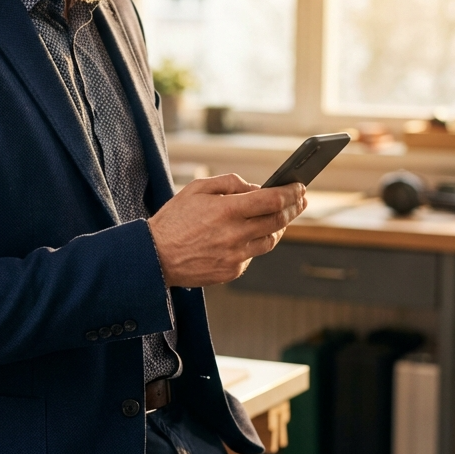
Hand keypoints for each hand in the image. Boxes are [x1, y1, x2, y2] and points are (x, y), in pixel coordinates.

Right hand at [148, 173, 305, 287]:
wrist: (154, 256)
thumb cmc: (173, 219)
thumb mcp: (196, 188)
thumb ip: (229, 183)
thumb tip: (255, 188)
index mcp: (227, 210)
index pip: (272, 200)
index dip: (291, 193)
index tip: (300, 187)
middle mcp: (235, 234)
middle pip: (279, 221)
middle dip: (294, 208)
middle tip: (300, 200)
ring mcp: (235, 255)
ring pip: (270, 240)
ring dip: (279, 226)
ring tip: (279, 217)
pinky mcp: (231, 271)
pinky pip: (253, 255)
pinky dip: (255, 243)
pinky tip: (249, 235)